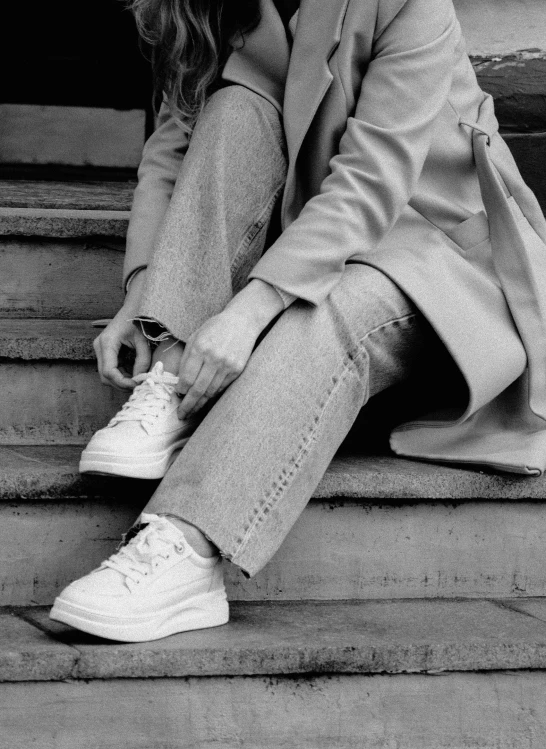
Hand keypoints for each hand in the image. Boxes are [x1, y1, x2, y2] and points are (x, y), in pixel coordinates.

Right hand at [94, 272, 151, 389]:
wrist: (133, 308)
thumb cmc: (139, 321)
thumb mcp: (143, 341)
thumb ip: (142, 360)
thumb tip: (139, 379)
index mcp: (107, 342)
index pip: (109, 371)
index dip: (122, 382)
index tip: (137, 385)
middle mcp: (99, 346)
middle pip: (104, 376)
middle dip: (121, 384)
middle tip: (138, 385)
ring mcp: (100, 349)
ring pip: (105, 375)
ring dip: (121, 381)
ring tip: (137, 380)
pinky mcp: (104, 351)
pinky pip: (109, 369)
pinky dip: (120, 375)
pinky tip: (133, 373)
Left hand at [176, 309, 259, 417]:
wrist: (242, 321)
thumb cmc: (215, 327)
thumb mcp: (195, 336)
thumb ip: (187, 358)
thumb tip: (180, 382)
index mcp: (200, 348)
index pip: (187, 378)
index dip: (181, 390)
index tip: (177, 395)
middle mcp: (214, 358)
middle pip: (198, 389)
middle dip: (188, 405)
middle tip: (182, 415)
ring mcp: (227, 365)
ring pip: (211, 392)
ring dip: (200, 404)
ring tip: (192, 411)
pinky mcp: (237, 370)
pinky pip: (222, 387)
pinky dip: (212, 394)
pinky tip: (206, 399)